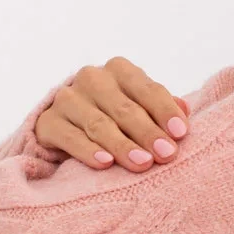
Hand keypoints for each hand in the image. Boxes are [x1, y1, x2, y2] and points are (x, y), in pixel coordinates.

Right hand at [34, 58, 191, 171]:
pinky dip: (88, 151)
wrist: (64, 126)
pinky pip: (70, 137)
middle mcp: (92, 78)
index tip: (181, 133)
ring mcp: (67, 99)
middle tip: (167, 154)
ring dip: (122, 145)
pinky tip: (105, 163)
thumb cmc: (113, 116)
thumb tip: (185, 111)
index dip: (165, 111)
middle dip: (148, 132)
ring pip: (99, 124)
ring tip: (142, 163)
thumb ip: (161, 108)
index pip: (147, 89)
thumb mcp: (139, 107)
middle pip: (124, 108)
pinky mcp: (48, 121)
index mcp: (120, 70)